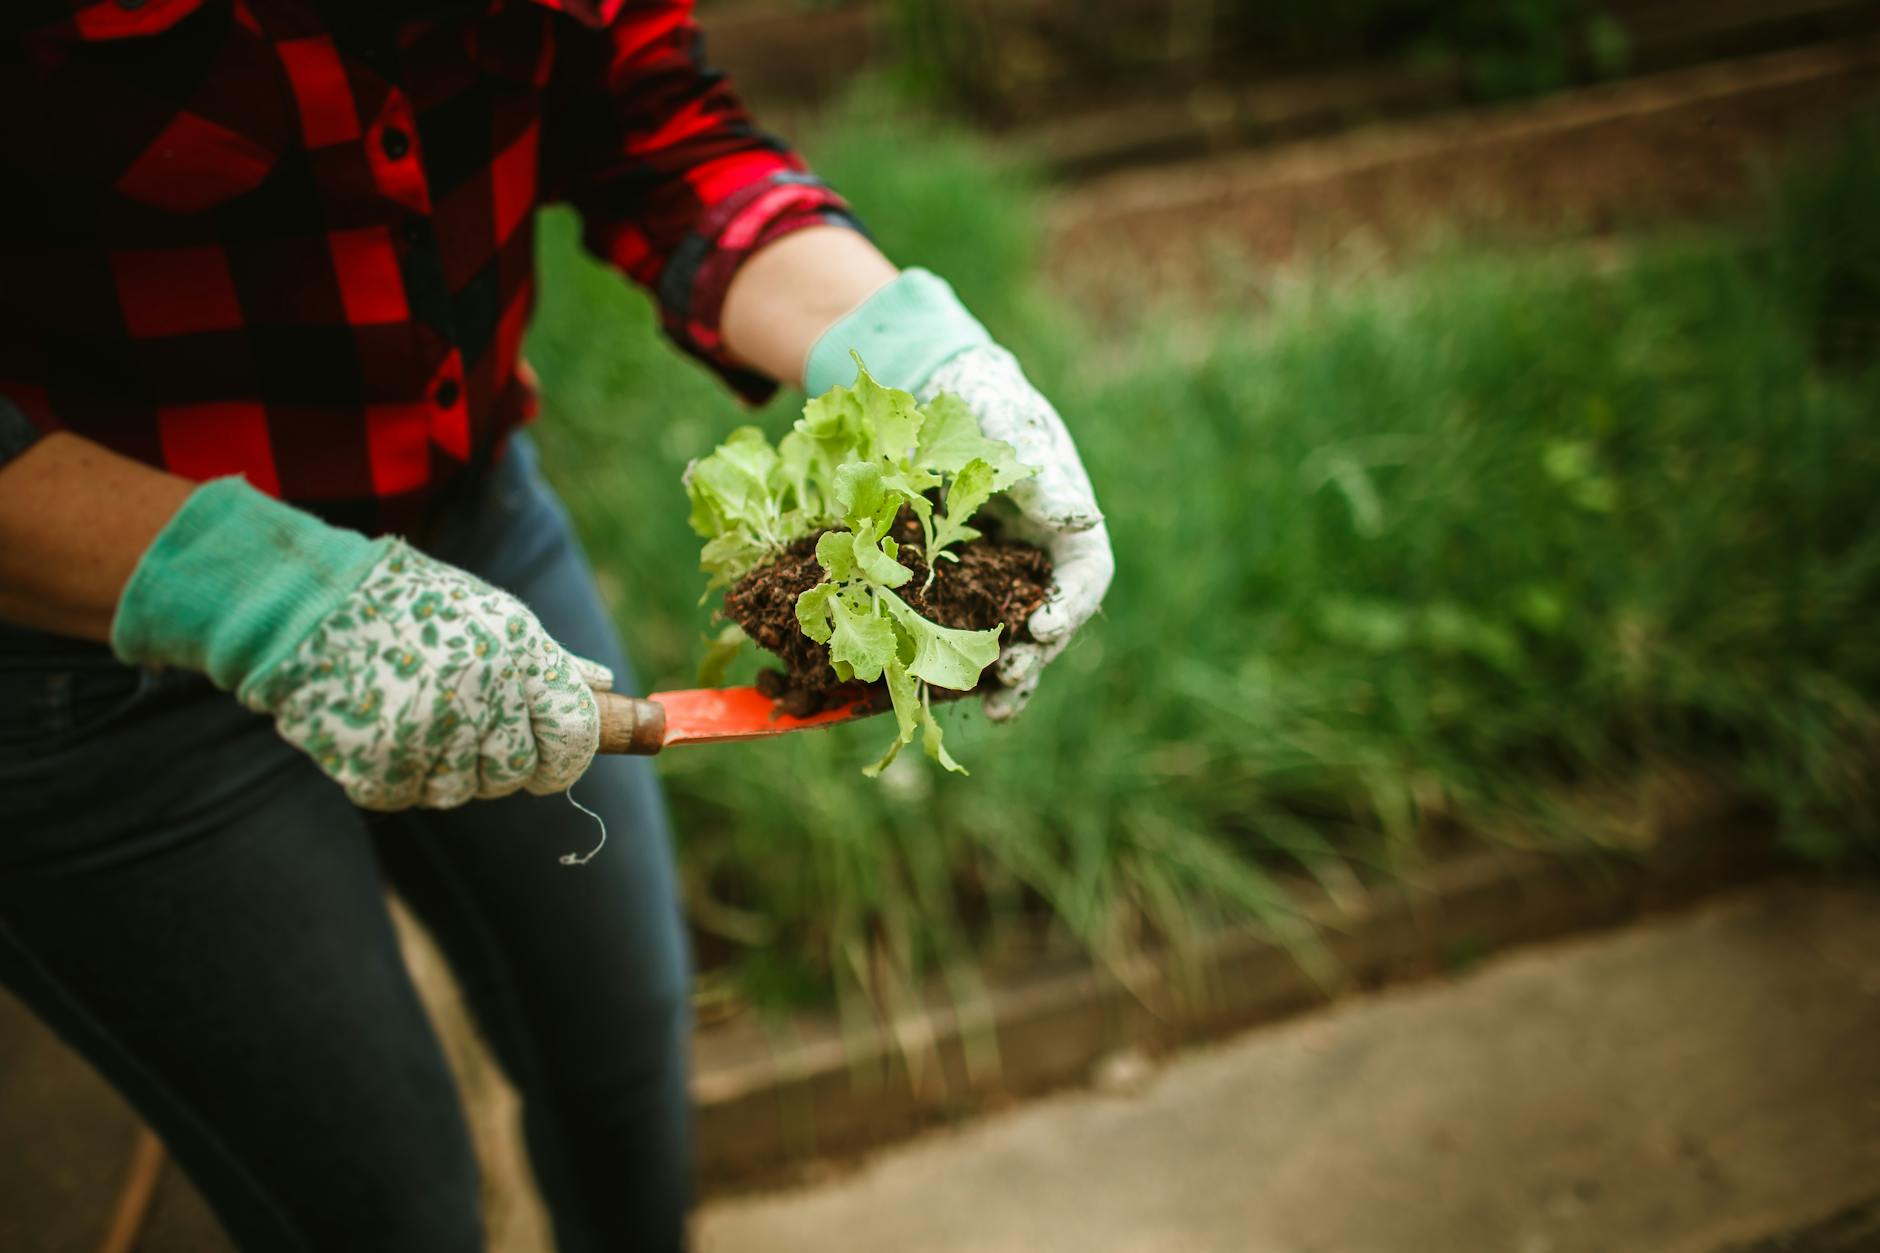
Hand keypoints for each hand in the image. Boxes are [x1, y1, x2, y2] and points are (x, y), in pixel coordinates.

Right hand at [111, 479, 608, 810]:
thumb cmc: (416, 607)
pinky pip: (410, 794)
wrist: (308, 608)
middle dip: (503, 754)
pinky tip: (381, 723)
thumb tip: (604, 687)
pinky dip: (399, 772)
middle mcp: (481, 701)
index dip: (566, 750)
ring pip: (465, 791)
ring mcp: (429, 741)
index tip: (553, 749)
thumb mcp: (497, 618)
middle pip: (521, 774)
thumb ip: (552, 665)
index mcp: (519, 659)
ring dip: (448, 764)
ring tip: (416, 707)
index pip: (577, 739)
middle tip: (465, 712)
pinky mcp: (379, 772)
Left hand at [921, 345, 1112, 719]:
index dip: (1070, 607)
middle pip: (1053, 620)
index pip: (1086, 576)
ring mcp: (1004, 574)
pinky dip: (960, 659)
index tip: (1042, 627)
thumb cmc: (988, 405)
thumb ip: (1042, 477)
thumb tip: (1079, 517)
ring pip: (1015, 636)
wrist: (941, 397)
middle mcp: (1042, 557)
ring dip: (1008, 676)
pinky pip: (967, 627)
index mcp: (1068, 523)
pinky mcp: (964, 582)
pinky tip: (944, 691)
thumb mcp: (1013, 429)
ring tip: (993, 711)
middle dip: (1035, 655)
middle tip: (1008, 677)